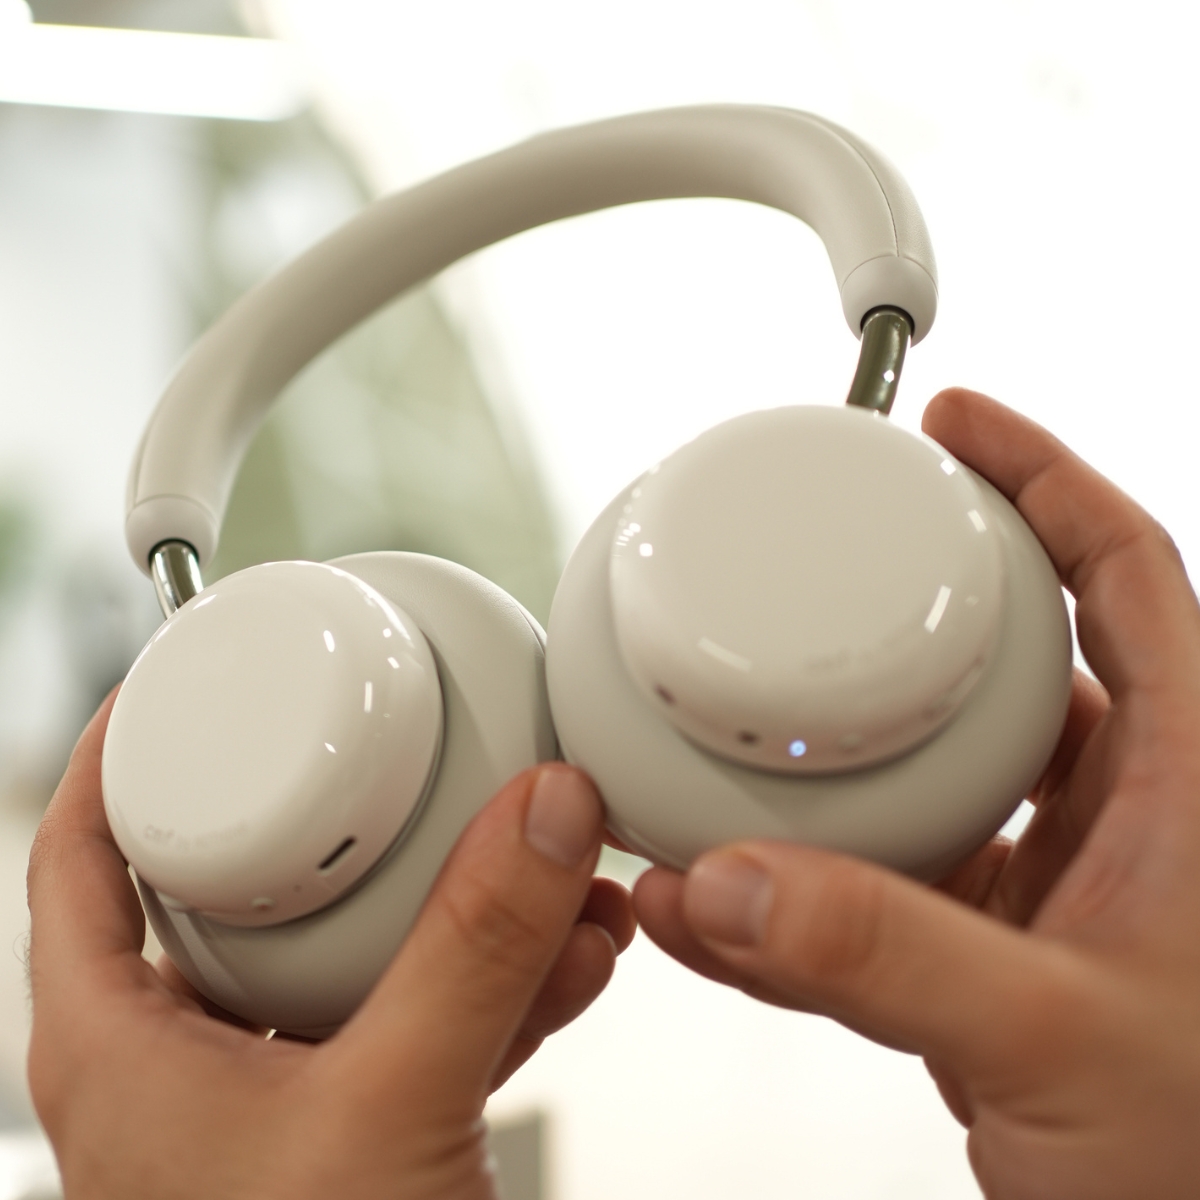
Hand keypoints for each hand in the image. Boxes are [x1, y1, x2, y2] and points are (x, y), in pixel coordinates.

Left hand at [27, 696, 634, 1199]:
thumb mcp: (386, 1114)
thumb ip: (474, 954)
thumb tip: (545, 810)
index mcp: (123, 1047)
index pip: (81, 856)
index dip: (115, 754)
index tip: (176, 672)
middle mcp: (192, 1063)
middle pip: (247, 887)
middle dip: (352, 820)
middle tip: (402, 742)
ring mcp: (284, 1100)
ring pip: (360, 952)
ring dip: (461, 901)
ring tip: (547, 852)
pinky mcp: (365, 1131)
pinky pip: (429, 1017)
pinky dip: (502, 977)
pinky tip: (576, 948)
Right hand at [634, 388, 1199, 1199]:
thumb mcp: (1056, 1040)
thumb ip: (881, 955)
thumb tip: (731, 883)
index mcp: (1187, 789)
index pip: (1130, 575)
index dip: (1049, 481)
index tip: (960, 425)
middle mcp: (1119, 823)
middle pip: (1012, 659)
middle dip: (912, 609)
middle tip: (826, 561)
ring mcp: (1047, 891)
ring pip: (930, 777)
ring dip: (831, 768)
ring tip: (741, 736)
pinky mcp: (985, 959)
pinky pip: (882, 888)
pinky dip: (803, 888)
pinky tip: (722, 896)